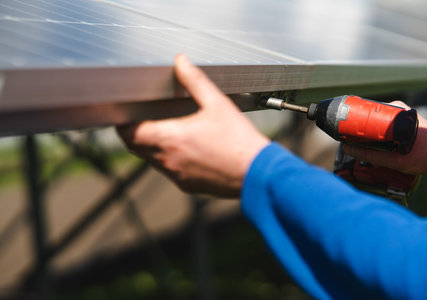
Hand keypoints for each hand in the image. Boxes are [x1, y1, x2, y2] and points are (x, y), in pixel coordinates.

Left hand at [117, 54, 269, 196]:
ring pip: (151, 160)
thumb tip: (181, 62)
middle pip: (135, 147)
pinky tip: (186, 148)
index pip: (129, 133)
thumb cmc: (239, 141)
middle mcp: (168, 160)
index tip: (128, 114)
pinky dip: (168, 158)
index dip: (124, 123)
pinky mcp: (187, 185)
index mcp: (170, 139)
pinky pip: (168, 171)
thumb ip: (195, 81)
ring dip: (152, 146)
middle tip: (144, 119)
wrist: (257, 173)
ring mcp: (176, 176)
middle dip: (135, 133)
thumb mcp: (217, 104)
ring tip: (167, 131)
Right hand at [343, 101, 426, 174]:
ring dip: (367, 131)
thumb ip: (369, 155)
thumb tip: (346, 148)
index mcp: (396, 113)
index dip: (351, 118)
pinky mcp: (404, 119)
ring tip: (360, 144)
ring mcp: (402, 112)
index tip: (340, 127)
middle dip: (357, 127)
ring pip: (375, 120)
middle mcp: (398, 109)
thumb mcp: (394, 160)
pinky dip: (376, 132)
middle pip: (368, 115)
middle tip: (348, 140)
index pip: (365, 110)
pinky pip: (383, 123)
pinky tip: (374, 144)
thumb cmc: (426, 157)